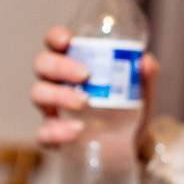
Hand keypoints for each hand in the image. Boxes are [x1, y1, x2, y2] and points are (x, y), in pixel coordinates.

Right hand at [31, 26, 158, 152]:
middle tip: (84, 74)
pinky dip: (56, 131)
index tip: (66, 40)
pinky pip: (43, 133)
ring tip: (83, 102)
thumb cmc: (127, 109)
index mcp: (73, 63)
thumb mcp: (140, 92)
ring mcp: (51, 110)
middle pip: (42, 65)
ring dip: (58, 95)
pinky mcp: (52, 136)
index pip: (55, 44)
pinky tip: (76, 130)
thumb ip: (144, 76)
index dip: (55, 37)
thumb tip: (146, 61)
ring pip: (37, 94)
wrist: (131, 146)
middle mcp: (56, 83)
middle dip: (59, 66)